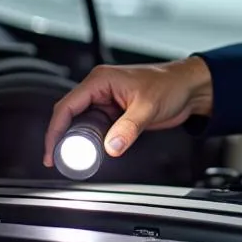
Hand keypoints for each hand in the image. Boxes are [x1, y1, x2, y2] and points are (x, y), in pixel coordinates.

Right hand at [42, 56, 213, 165]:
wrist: (189, 88)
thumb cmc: (171, 85)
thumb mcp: (148, 107)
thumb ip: (129, 128)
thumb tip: (110, 146)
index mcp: (101, 80)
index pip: (67, 105)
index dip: (55, 129)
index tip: (51, 151)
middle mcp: (100, 89)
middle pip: (70, 115)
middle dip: (62, 138)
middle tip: (59, 161)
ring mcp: (107, 101)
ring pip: (81, 123)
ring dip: (76, 140)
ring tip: (73, 160)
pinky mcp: (116, 112)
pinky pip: (96, 127)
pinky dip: (90, 141)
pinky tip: (91, 153)